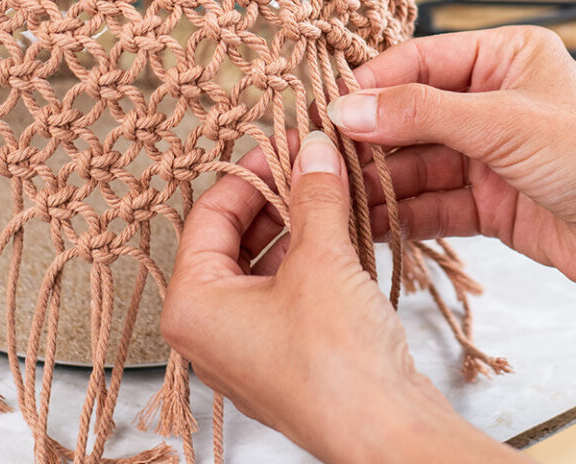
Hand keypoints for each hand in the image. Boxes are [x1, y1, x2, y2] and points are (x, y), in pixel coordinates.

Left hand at [162, 132, 520, 463]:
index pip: (208, 214)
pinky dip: (312, 260)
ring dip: (299, 225)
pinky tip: (346, 233)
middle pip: (233, 239)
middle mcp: (209, 331)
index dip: (251, 171)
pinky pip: (287, 294)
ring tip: (335, 189)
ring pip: (264, 266)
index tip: (285, 144)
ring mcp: (247, 349)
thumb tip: (311, 150)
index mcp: (192, 305)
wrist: (383, 430)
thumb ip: (313, 196)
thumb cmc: (335, 362)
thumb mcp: (322, 259)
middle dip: (276, 197)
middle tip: (312, 161)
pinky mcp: (285, 359)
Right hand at [329, 26, 575, 303]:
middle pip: (411, 115)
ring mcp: (492, 155)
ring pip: (417, 164)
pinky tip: (362, 224)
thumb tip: (348, 109)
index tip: (323, 108)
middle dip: (366, 138)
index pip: (420, 60)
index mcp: (506, 55)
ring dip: (377, 181)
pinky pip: (433, 204)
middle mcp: (495, 100)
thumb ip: (422, 114)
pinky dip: (400, 214)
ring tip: (326, 196)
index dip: (371, 84)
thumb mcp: (505, 122)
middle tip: (312, 157)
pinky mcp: (493, 205)